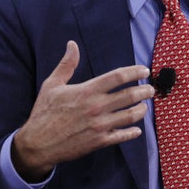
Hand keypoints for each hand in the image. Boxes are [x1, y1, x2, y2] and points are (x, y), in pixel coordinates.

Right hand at [12, 40, 154, 180]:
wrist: (38, 144)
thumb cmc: (44, 112)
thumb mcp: (52, 85)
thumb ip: (67, 64)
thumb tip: (72, 44)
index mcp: (87, 91)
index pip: (118, 77)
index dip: (135, 72)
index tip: (144, 70)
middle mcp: (96, 107)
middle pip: (130, 95)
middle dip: (144, 91)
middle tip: (150, 89)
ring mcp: (100, 125)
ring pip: (130, 116)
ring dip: (142, 110)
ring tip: (145, 106)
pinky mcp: (99, 142)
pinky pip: (122, 136)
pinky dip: (132, 132)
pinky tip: (137, 129)